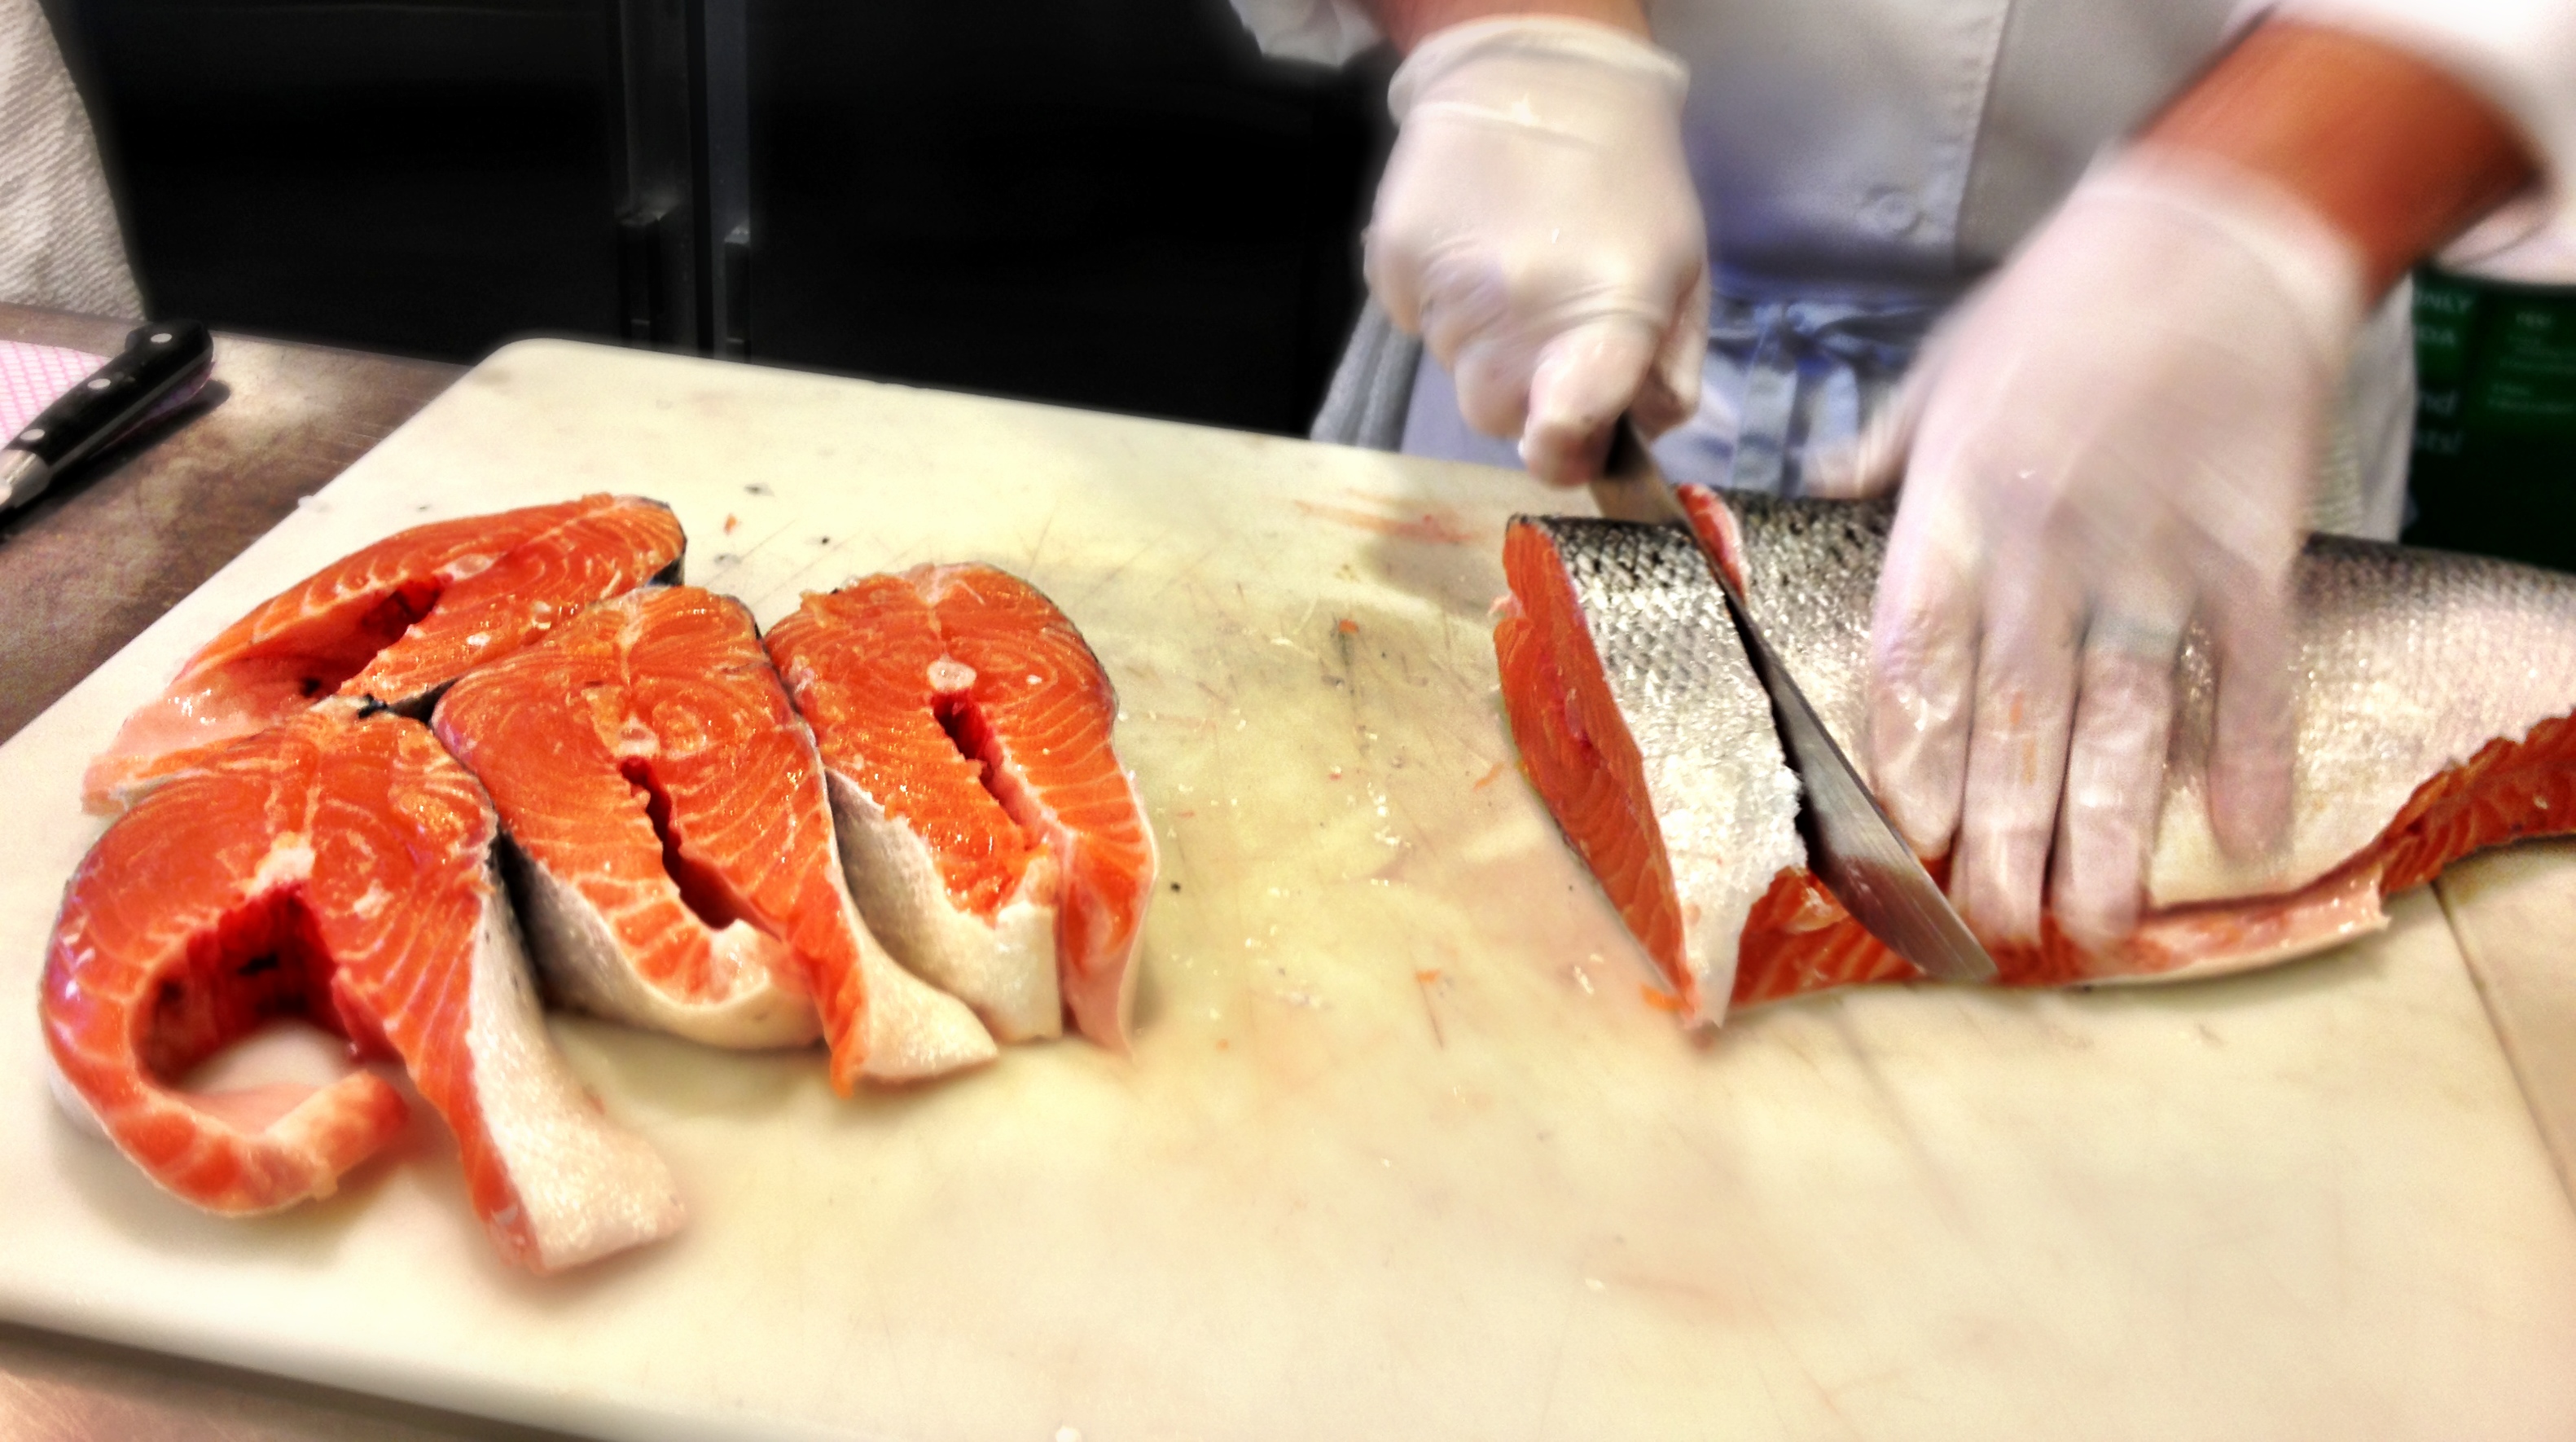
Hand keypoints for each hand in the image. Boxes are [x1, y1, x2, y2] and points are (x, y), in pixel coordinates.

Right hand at [1366, 16, 1708, 483]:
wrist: (1539, 74)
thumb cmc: (1630, 182)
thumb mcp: (1685, 275)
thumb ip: (1670, 373)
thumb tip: (1634, 436)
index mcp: (1603, 323)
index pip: (1559, 442)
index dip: (1563, 455)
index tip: (1568, 438)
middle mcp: (1517, 317)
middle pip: (1496, 414)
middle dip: (1522, 388)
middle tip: (1547, 321)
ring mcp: (1446, 292)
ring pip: (1454, 368)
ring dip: (1482, 338)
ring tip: (1510, 260)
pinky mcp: (1393, 263)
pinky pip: (1413, 321)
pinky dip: (1437, 299)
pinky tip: (1470, 243)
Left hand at [1830, 151, 2365, 953]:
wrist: (2210, 234)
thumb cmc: (2061, 302)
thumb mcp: (1941, 372)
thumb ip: (1885, 455)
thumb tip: (1824, 497)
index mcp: (1952, 510)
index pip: (1915, 663)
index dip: (1909, 764)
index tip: (1902, 848)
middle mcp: (2043, 550)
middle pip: (2013, 718)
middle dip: (2000, 836)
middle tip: (1991, 932)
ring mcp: (2151, 556)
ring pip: (2121, 720)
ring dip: (2107, 831)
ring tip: (2092, 927)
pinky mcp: (2251, 551)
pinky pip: (2248, 670)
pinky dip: (2250, 752)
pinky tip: (2241, 835)